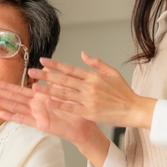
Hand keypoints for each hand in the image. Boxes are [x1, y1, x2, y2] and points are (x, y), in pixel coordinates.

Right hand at [0, 80, 98, 144]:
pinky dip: (11, 116)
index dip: (6, 86)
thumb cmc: (75, 109)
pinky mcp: (40, 123)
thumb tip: (46, 67)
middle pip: (12, 97)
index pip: (19, 90)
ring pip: (14, 106)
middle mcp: (35, 105)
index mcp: (39, 97)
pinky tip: (0, 114)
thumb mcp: (63, 91)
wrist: (84, 124)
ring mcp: (36, 115)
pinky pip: (23, 119)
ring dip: (0, 102)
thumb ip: (53, 80)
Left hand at [30, 52, 156, 128]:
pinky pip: (70, 107)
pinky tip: (48, 101)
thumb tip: (82, 54)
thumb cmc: (124, 93)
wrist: (133, 109)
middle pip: (63, 79)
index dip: (55, 64)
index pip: (70, 68)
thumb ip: (96, 63)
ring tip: (35, 86)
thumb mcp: (112, 72)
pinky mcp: (89, 112)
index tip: (43, 61)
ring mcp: (88, 100)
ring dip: (48, 89)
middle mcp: (89, 86)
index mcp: (94, 76)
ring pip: (64, 93)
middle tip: (32, 72)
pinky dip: (59, 104)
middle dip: (46, 75)